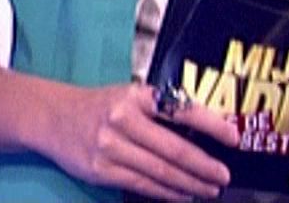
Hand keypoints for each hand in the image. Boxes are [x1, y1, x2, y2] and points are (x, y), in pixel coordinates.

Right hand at [35, 82, 236, 199]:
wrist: (54, 117)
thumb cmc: (101, 105)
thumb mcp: (130, 95)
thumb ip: (162, 109)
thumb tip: (205, 130)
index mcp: (137, 96)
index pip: (181, 110)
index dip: (211, 125)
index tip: (233, 137)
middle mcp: (123, 120)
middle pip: (173, 149)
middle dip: (204, 165)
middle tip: (224, 175)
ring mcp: (110, 147)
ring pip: (160, 172)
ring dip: (190, 184)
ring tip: (209, 189)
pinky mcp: (101, 170)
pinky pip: (142, 185)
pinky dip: (166, 192)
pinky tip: (182, 195)